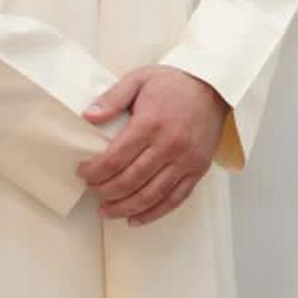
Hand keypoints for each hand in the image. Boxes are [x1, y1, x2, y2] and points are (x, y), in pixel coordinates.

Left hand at [78, 66, 228, 224]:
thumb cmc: (174, 83)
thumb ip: (112, 98)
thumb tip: (88, 116)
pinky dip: (154, 213)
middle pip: (131, 180)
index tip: (83, 172)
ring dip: (125, 207)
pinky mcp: (198, 169)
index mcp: (152, 123)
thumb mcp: (139, 79)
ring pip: (151, 195)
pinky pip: (175, 198)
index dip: (95, 171)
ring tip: (106, 211)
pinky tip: (135, 218)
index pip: (116, 158)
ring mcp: (186, 160)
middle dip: (105, 191)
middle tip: (93, 191)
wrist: (213, 87)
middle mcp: (170, 145)